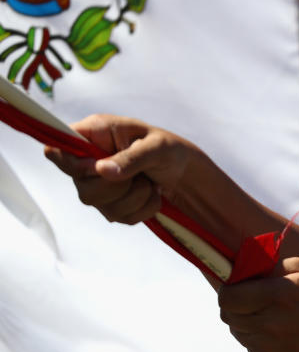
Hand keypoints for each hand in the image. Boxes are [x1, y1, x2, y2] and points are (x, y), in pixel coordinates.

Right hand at [44, 114, 198, 223]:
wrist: (186, 174)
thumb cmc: (170, 150)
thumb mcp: (156, 147)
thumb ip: (130, 157)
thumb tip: (101, 171)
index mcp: (94, 134)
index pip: (58, 148)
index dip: (72, 164)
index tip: (98, 168)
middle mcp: (89, 161)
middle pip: (83, 188)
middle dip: (119, 187)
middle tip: (141, 174)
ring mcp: (97, 186)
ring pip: (103, 207)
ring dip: (137, 196)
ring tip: (150, 182)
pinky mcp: (111, 205)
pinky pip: (121, 218)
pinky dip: (144, 209)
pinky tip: (152, 194)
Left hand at [218, 257, 298, 351]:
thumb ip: (274, 266)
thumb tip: (247, 268)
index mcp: (277, 296)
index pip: (228, 297)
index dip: (228, 291)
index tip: (236, 289)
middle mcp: (268, 323)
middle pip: (228, 316)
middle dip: (235, 307)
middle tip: (251, 303)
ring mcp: (267, 348)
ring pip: (239, 333)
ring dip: (248, 324)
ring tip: (272, 320)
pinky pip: (252, 350)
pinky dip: (260, 343)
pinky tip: (281, 338)